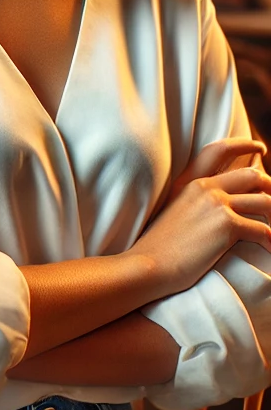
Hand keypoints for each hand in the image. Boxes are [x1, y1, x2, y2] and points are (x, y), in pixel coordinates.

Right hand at [129, 136, 270, 297]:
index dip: (245, 146)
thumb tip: (224, 205)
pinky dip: (270, 241)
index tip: (260, 150)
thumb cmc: (162, 246)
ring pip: (265, 202)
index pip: (221, 151)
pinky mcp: (227, 225)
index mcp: (190, 182)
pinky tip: (269, 249)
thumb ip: (197, 202)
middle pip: (252, 176)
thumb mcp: (175, 212)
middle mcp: (205, 187)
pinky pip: (263, 230)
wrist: (149, 263)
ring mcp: (216, 204)